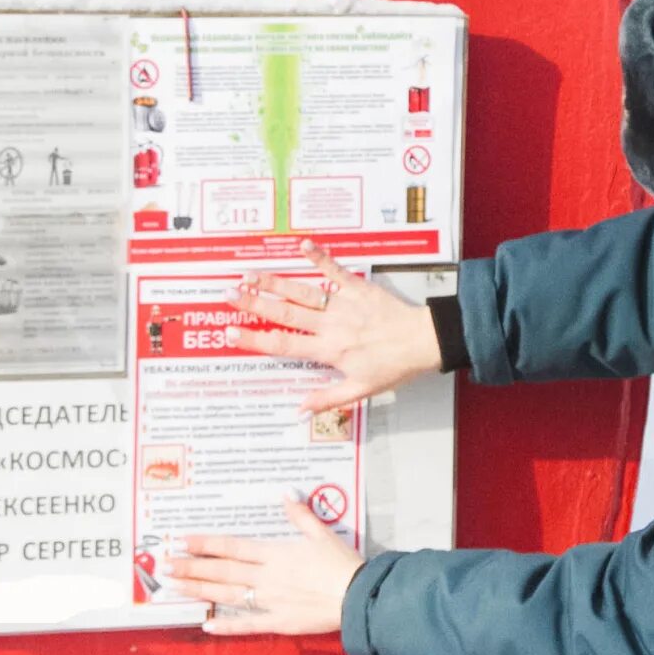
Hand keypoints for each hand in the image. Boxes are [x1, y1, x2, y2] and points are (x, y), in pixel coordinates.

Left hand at [167, 496, 364, 635]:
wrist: (358, 596)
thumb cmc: (341, 563)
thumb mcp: (322, 532)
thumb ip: (300, 514)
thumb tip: (286, 493)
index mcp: (274, 554)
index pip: (232, 547)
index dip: (206, 544)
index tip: (182, 541)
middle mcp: (266, 577)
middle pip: (222, 571)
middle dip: (191, 567)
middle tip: (164, 566)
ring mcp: (269, 602)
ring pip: (227, 595)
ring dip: (200, 591)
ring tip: (175, 588)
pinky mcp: (278, 622)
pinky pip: (247, 625)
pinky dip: (226, 626)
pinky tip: (206, 625)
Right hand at [226, 240, 442, 411]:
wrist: (423, 342)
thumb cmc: (393, 366)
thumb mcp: (360, 391)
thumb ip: (327, 398)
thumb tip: (299, 409)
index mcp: (328, 351)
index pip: (283, 345)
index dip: (254, 338)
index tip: (230, 332)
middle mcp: (331, 326)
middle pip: (285, 313)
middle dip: (254, 303)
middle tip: (229, 294)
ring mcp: (344, 304)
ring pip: (302, 292)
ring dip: (275, 282)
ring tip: (250, 275)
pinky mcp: (358, 288)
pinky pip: (335, 271)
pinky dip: (319, 257)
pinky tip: (302, 245)